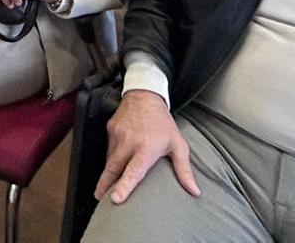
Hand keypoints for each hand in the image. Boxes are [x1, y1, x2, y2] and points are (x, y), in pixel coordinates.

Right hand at [95, 90, 200, 204]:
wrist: (145, 95)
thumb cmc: (163, 122)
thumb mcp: (178, 145)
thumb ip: (184, 170)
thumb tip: (194, 191)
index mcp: (147, 148)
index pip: (134, 171)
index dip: (124, 186)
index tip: (115, 198)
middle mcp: (129, 142)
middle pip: (113, 168)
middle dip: (105, 184)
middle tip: (99, 197)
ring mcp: (117, 135)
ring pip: (109, 159)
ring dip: (108, 172)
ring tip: (105, 186)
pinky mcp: (110, 130)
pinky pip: (108, 149)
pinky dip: (110, 158)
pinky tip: (114, 164)